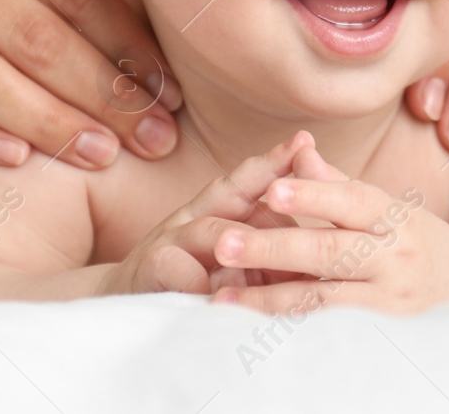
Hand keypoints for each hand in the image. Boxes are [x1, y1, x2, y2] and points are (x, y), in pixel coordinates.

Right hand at [99, 131, 309, 295]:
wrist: (125, 307)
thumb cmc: (192, 283)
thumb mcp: (235, 264)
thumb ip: (270, 253)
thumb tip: (323, 254)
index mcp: (218, 212)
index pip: (250, 182)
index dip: (277, 161)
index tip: (307, 140)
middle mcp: (193, 217)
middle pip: (231, 190)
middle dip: (267, 173)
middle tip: (300, 155)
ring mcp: (169, 240)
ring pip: (209, 229)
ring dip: (239, 235)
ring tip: (276, 241)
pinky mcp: (147, 271)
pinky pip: (173, 267)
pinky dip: (194, 276)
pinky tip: (215, 288)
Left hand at [211, 143, 448, 313]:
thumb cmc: (416, 238)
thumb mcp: (387, 205)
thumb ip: (336, 182)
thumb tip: (296, 152)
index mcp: (394, 217)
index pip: (352, 201)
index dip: (312, 194)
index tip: (270, 190)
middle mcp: (394, 258)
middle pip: (330, 252)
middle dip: (274, 248)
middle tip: (224, 242)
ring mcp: (388, 301)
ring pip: (323, 299)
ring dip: (268, 298)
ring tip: (223, 295)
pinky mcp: (381, 334)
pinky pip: (327, 330)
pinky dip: (289, 327)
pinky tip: (253, 324)